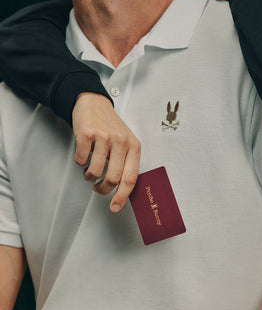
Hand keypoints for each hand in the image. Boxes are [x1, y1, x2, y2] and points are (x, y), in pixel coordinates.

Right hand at [72, 93, 140, 211]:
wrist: (93, 103)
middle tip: (98, 188)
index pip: (130, 177)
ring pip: (94, 171)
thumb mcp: (125, 142)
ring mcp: (104, 136)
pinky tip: (83, 155)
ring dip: (89, 176)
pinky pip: (80, 160)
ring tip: (89, 170)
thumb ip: (126, 162)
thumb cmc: (110, 126)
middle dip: (103, 189)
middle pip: (112, 178)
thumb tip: (122, 191)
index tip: (115, 207)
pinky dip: (79, 162)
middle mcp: (121, 141)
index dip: (122, 196)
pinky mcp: (87, 133)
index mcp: (134, 146)